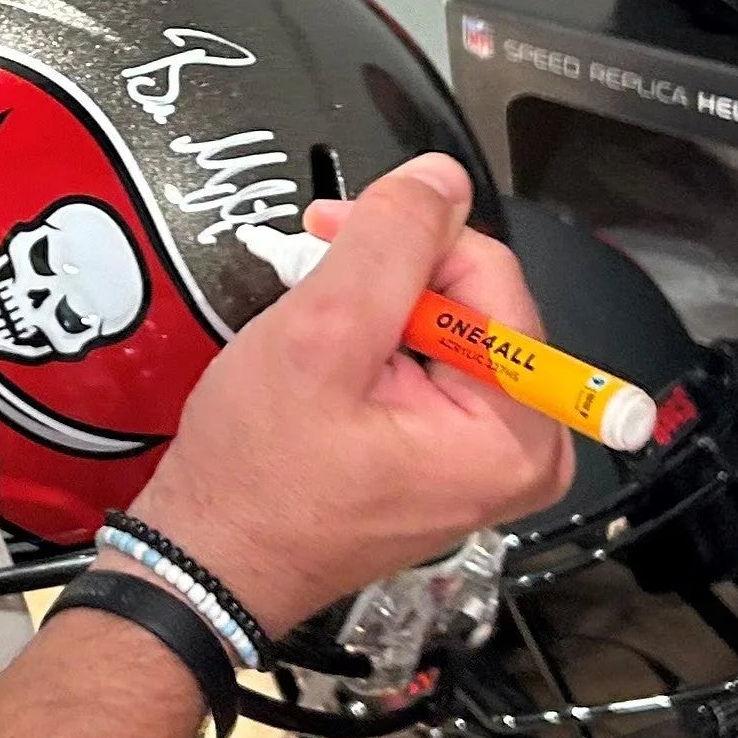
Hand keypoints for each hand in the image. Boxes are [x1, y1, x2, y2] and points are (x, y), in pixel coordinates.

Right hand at [140, 155, 564, 636]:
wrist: (212, 559)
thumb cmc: (257, 472)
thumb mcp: (320, 336)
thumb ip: (390, 244)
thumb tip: (440, 178)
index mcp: (515, 432)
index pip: (488, 275)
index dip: (404, 240)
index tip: (329, 233)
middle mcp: (526, 451)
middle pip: (474, 300)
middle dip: (390, 274)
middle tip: (310, 277)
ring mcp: (492, 459)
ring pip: (449, 326)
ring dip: (376, 305)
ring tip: (309, 320)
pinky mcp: (456, 460)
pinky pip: (434, 367)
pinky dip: (379, 345)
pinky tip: (327, 354)